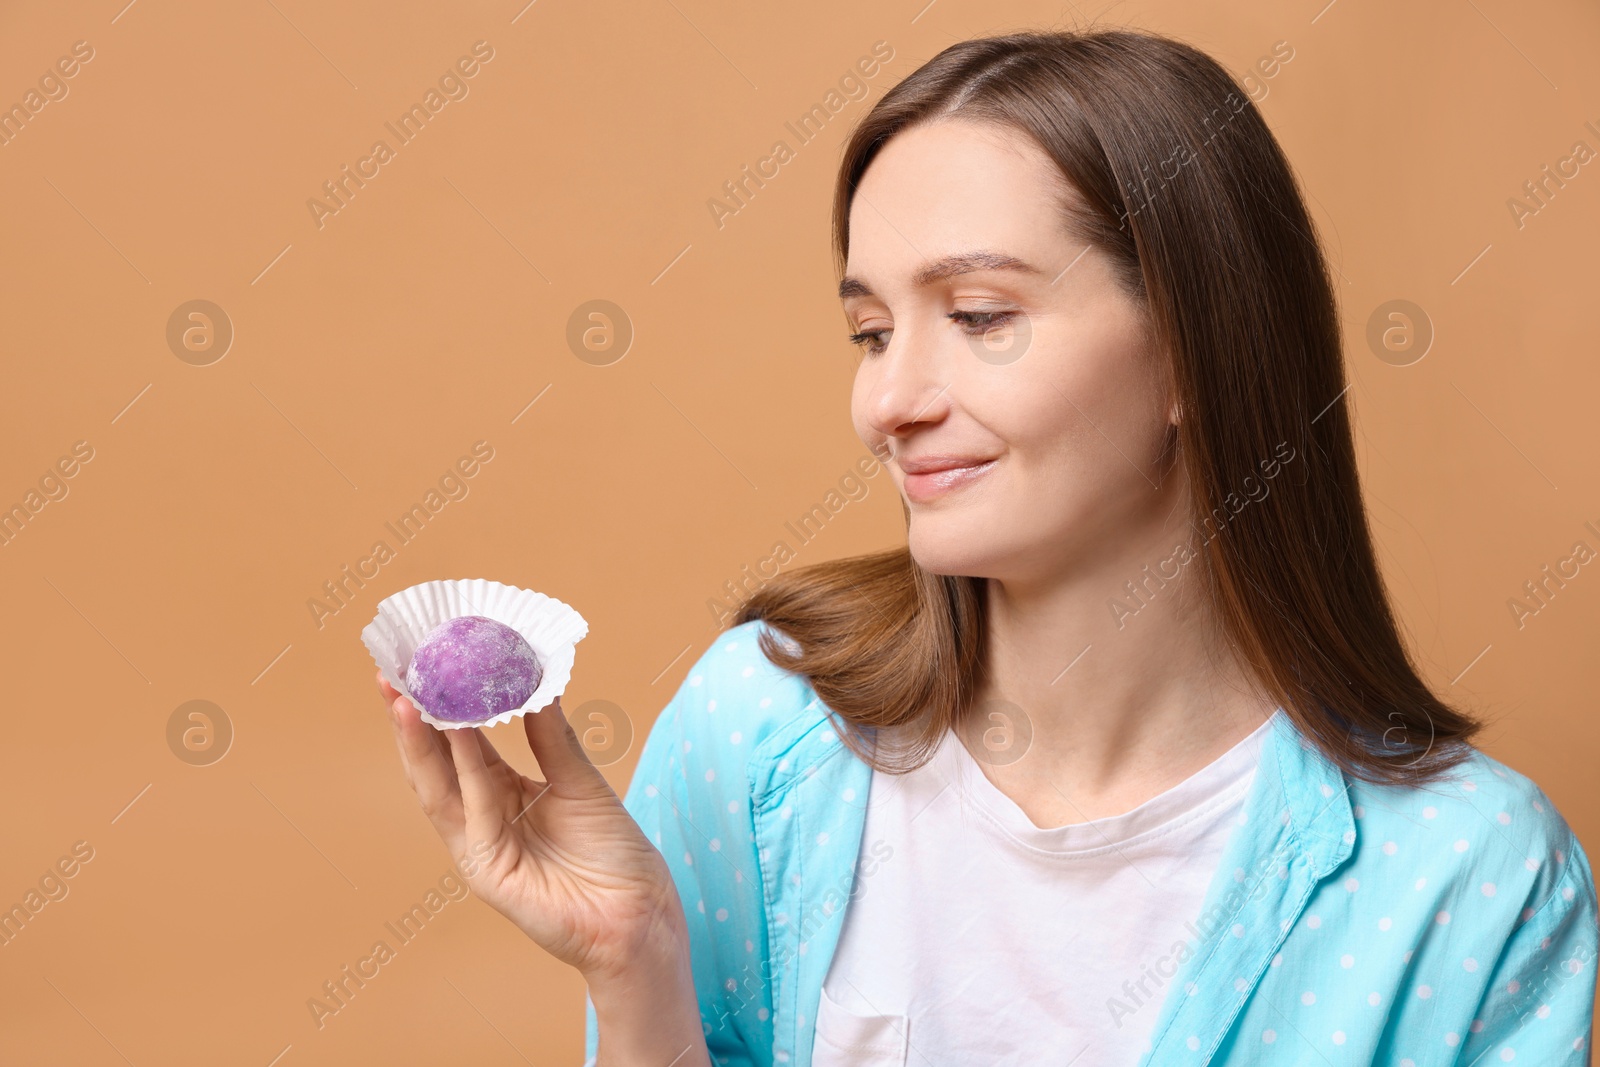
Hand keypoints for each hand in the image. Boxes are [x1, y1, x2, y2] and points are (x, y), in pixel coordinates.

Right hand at [378, 670, 688, 982]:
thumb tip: (535, 678)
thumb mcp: (580, 780)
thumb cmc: (613, 850)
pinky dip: (464, 770)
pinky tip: (457, 732)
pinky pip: (474, 810)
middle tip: (390, 672)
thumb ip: (552, 736)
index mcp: (504, 793)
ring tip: (404, 697)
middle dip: (410, 720)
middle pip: (437, 763)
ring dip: (421, 742)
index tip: (423, 665)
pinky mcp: (487, 871)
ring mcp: (480, 846)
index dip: (442, 707)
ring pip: (440, 787)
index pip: (462, 744)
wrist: (638, 911)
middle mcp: (484, 817)